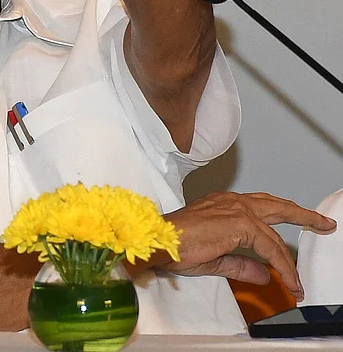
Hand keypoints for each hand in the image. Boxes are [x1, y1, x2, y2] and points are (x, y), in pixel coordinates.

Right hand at [155, 192, 335, 300]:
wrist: (160, 240)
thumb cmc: (174, 245)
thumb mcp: (214, 259)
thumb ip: (241, 265)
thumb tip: (264, 274)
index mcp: (221, 205)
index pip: (258, 214)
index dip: (273, 235)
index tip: (281, 252)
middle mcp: (231, 203)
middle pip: (276, 207)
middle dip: (301, 215)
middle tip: (320, 222)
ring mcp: (237, 211)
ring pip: (277, 230)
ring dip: (294, 251)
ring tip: (311, 260)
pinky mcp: (241, 224)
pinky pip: (271, 248)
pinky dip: (283, 265)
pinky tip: (290, 278)